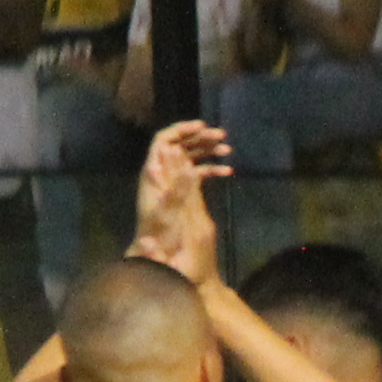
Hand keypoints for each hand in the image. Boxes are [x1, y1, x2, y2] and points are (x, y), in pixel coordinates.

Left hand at [132, 119, 228, 282]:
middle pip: (179, 145)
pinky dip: (211, 170)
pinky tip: (228, 172)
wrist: (157, 254)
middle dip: (199, 137)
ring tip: (228, 148)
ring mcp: (172, 182)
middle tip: (221, 135)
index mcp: (154, 173)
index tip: (202, 127)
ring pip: (189, 157)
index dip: (181, 130)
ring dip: (208, 151)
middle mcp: (162, 173)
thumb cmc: (159, 235)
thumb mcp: (169, 211)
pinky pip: (197, 174)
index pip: (163, 141)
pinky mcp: (182, 192)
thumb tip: (185, 162)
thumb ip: (177, 187)